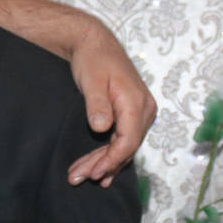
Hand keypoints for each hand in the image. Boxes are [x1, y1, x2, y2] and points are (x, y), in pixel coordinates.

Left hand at [66, 30, 155, 187]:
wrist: (94, 43)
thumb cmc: (93, 60)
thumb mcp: (92, 81)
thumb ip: (97, 105)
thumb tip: (102, 128)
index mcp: (137, 103)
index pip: (128, 141)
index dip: (112, 160)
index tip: (94, 173)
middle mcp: (144, 111)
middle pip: (126, 148)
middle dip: (103, 166)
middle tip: (78, 178)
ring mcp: (140, 113)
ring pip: (124, 146)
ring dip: (104, 163)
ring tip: (82, 177)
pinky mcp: (131, 114)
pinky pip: (123, 140)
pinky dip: (110, 155)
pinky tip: (101, 171)